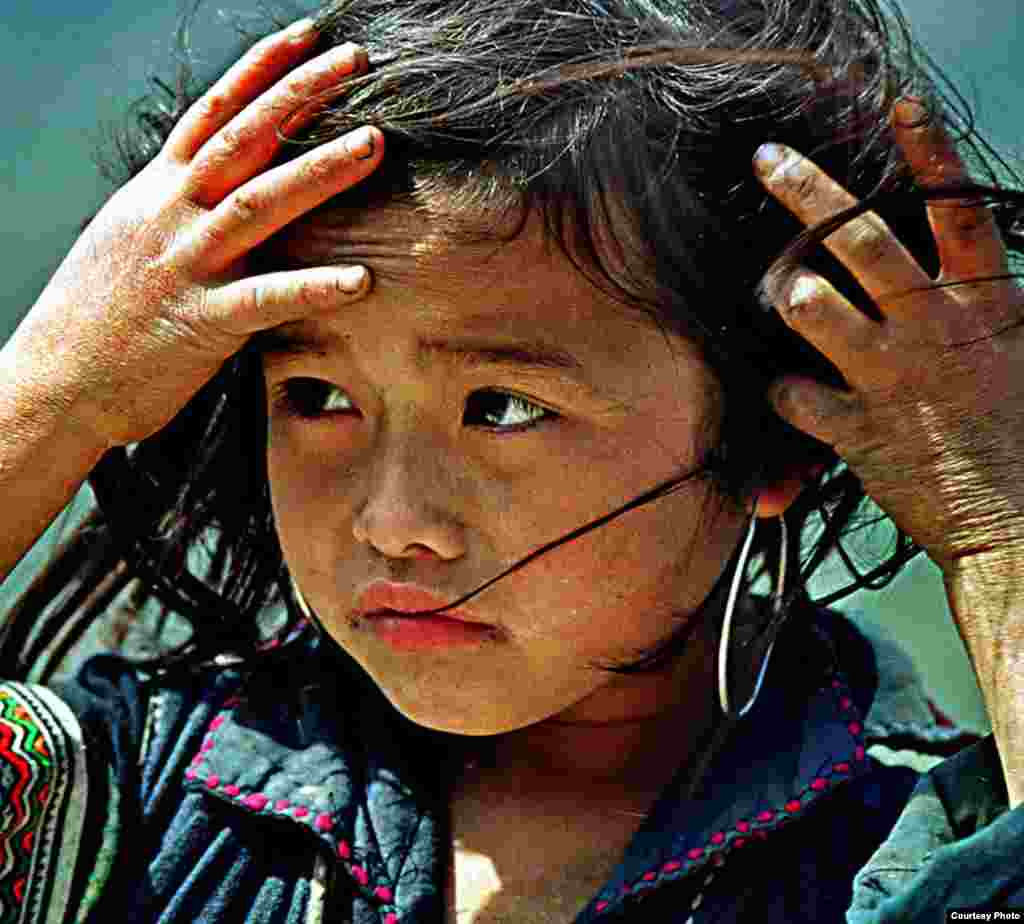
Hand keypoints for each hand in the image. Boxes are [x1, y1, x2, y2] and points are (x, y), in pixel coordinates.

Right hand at [5, 20, 381, 450]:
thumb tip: (217, 181)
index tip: (308, 37)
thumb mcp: (132, 237)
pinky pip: (265, 299)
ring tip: (374, 143)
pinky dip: (313, 287)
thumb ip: (177, 204)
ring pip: (258, 204)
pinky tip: (362, 280)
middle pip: (243, 139)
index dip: (261, 69)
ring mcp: (186, 264)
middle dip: (300, 95)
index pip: (214, 112)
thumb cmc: (99, 315)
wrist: (56, 380)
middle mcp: (171, 214)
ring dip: (319, 171)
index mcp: (157, 191)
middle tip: (356, 63)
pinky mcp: (201, 321)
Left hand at [756, 100, 1023, 575]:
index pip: (958, 211)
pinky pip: (792, 395)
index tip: (898, 106)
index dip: (930, 154)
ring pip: (812, 307)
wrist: (1020, 525)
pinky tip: (789, 392)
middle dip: (808, 193)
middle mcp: (932, 327)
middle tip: (767, 161)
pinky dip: (783, 391)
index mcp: (985, 303)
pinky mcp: (855, 429)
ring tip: (782, 291)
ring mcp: (889, 375)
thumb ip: (985, 305)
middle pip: (862, 240)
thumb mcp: (1022, 353)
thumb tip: (971, 263)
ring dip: (788, 292)